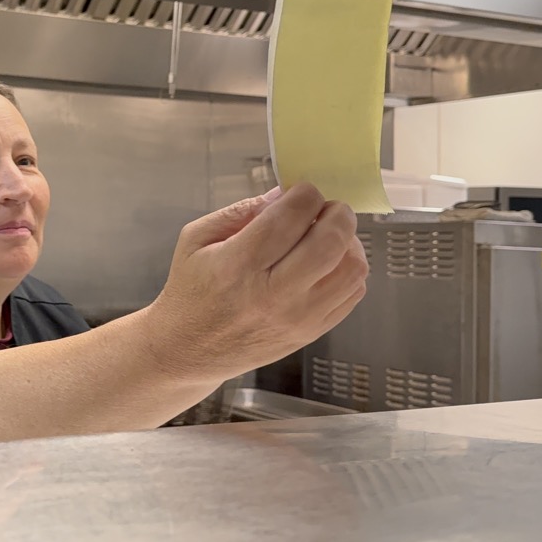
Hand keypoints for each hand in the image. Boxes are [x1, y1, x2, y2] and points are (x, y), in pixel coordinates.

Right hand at [150, 183, 367, 383]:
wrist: (188, 350)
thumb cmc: (191, 290)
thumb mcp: (196, 240)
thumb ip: (240, 212)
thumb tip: (284, 194)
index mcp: (238, 265)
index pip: (290, 217)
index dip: (305, 193)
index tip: (301, 190)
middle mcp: (272, 294)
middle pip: (330, 242)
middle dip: (337, 212)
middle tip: (325, 208)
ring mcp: (297, 318)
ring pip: (352, 268)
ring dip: (348, 241)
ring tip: (328, 235)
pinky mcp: (311, 333)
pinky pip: (353, 293)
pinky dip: (348, 268)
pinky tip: (328, 262)